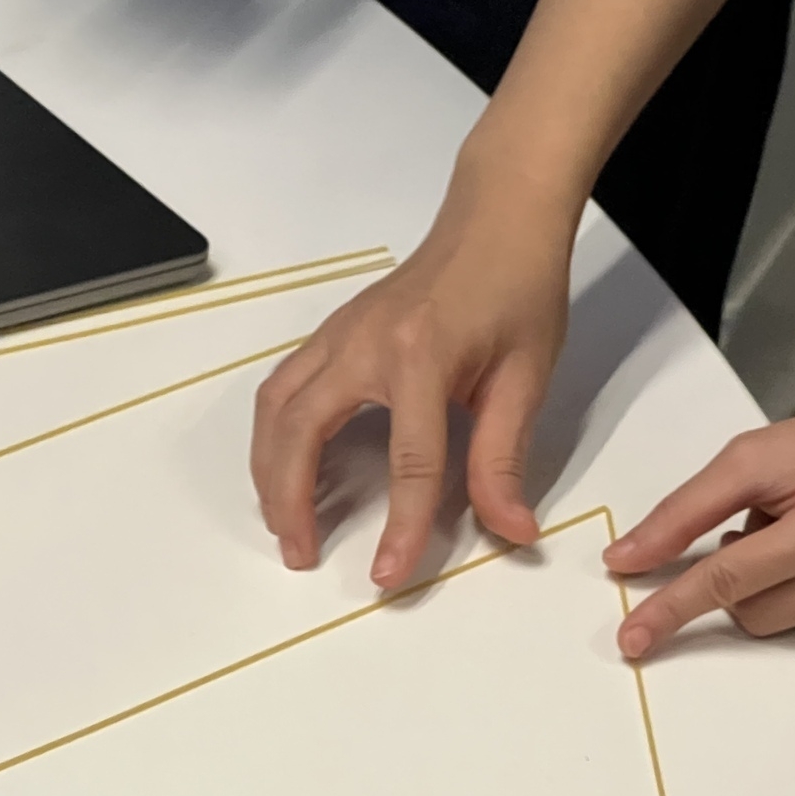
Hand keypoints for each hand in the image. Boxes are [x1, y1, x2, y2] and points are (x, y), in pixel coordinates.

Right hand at [251, 162, 571, 588]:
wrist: (497, 220)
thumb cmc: (518, 290)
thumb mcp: (526, 378)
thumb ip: (504, 458)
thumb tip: (512, 530)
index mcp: (422, 355)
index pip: (408, 460)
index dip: (399, 525)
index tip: (388, 575)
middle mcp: (364, 342)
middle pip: (302, 430)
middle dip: (291, 499)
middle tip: (300, 554)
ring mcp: (339, 333)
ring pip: (275, 407)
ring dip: (268, 470)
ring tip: (282, 522)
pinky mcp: (333, 333)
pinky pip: (282, 388)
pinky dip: (272, 436)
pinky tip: (283, 468)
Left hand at [601, 373, 794, 656]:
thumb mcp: (759, 456)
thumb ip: (687, 510)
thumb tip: (624, 560)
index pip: (726, 580)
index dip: (672, 608)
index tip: (632, 640)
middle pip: (749, 610)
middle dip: (734, 575)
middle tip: (762, 522)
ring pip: (780, 621)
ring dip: (770, 582)